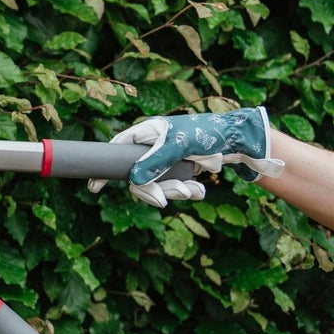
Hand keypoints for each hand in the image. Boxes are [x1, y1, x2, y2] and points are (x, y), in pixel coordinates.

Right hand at [88, 107, 284, 207]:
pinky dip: (187, 191)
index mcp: (147, 133)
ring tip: (193, 190)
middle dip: (154, 190)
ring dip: (175, 192)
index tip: (95, 187)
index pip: (117, 150)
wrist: (238, 140)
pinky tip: (200, 188)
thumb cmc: (207, 134)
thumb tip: (133, 180)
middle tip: (166, 199)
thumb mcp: (177, 146)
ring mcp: (166, 160)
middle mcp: (153, 148)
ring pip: (158, 185)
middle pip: (138, 176)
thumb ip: (154, 162)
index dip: (105, 168)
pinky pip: (174, 188)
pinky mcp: (180, 170)